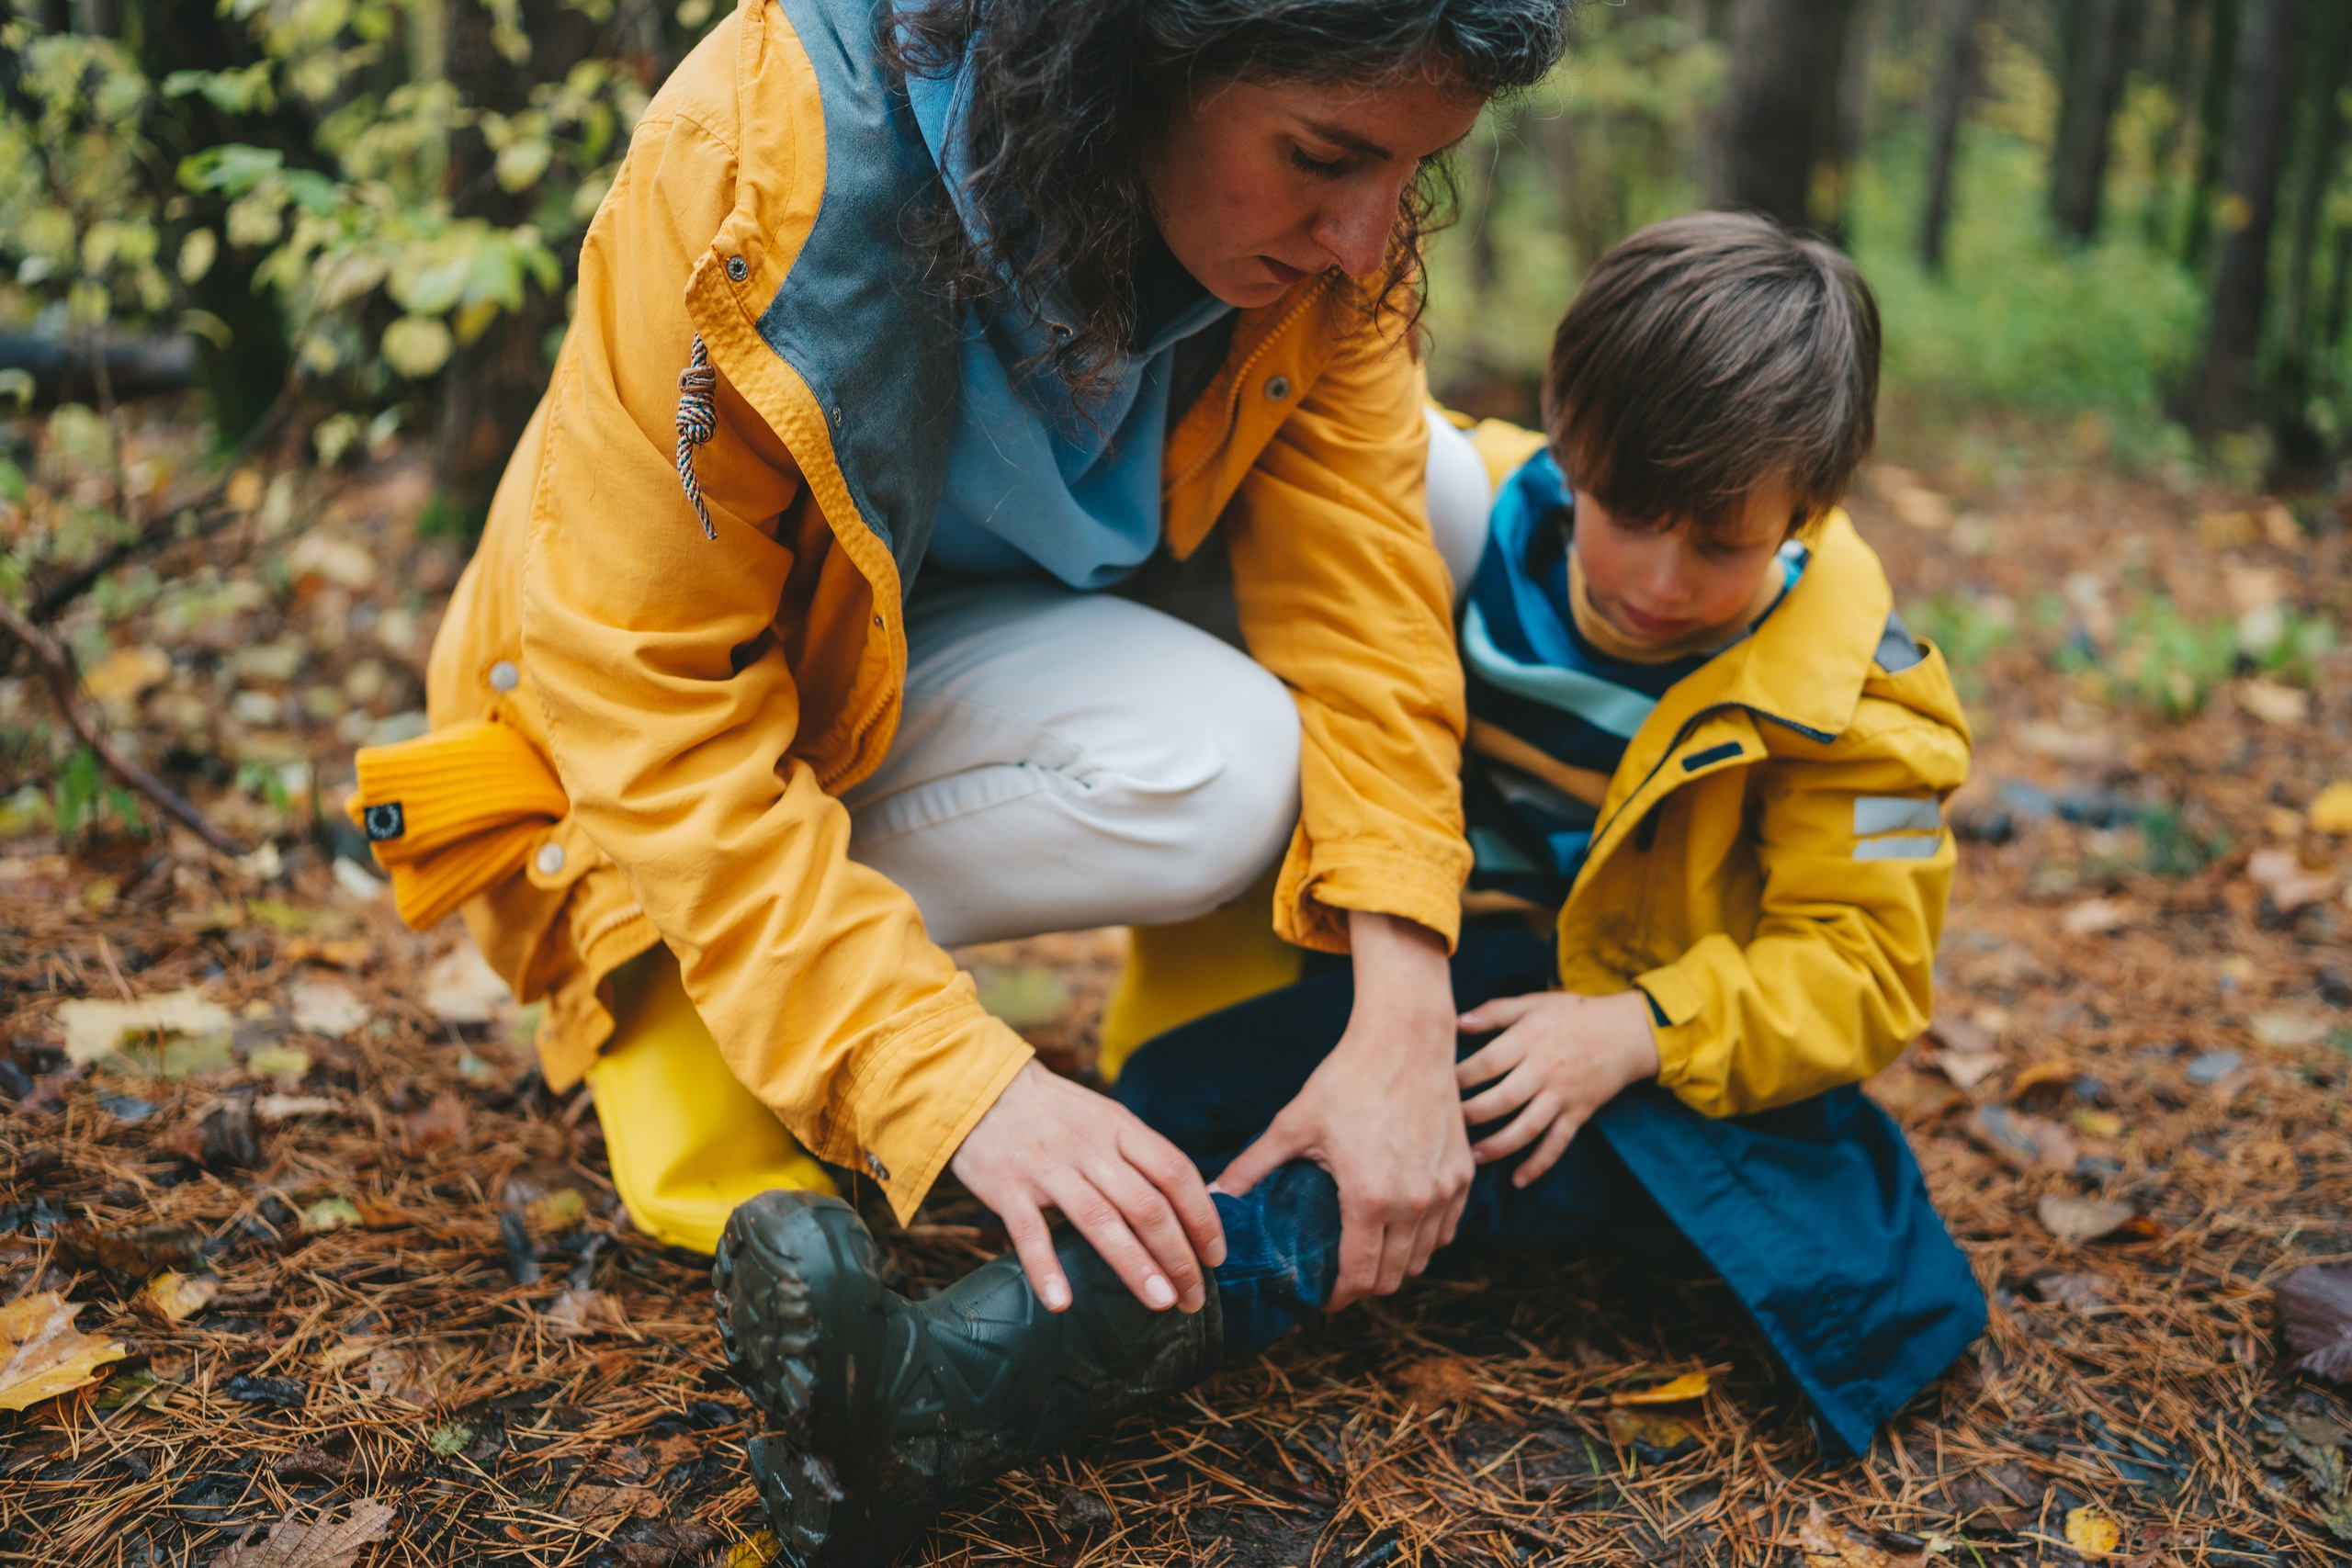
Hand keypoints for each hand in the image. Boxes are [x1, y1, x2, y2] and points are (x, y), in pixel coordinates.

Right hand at [949, 1060, 1226, 1314]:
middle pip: (1147, 1205)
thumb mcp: (1105, 1117)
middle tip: (1193, 1297)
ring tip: (1161, 1303)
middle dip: (1178, 1256)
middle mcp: (1090, 1147)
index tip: (1216, 1256)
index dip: (1202, 1217)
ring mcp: (1048, 1167)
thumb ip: (1141, 1154)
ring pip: (1100, 1221)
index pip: (1176, 1172)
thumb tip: (1191, 1201)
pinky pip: (1030, 1233)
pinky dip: (1046, 1269)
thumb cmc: (1053, 1111)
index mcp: (1120, 1127)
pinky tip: (1062, 1303)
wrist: (981, 1086)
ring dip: (1135, 1266)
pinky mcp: (1007, 1187)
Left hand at [1212, 911, 1470, 1311]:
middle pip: (1393, 1278)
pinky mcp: (1463, 1175)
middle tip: (1339, 1278)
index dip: (1338, 1299)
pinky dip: (1425, 1240)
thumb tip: (1215, 1194)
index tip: (1321, 1298)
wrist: (1405, 1039)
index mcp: (1369, 1199)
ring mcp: (1444, 1191)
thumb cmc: (1348, 1078)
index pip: (1359, 1278)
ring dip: (1396, 1266)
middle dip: (1364, 1287)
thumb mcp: (1294, 1124)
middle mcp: (1414, 1204)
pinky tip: (1400, 1226)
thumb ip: (1254, 1165)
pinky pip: (1447, 1230)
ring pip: (1423, 1259)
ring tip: (1367, 1253)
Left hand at [1454, 990, 1660, 1186]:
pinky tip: (1518, 1179)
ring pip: (1527, 1127)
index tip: (1436, 1086)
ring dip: (1499, 1145)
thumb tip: (1456, 1022)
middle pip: (1503, 1099)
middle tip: (1446, 1126)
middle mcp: (1544, 1070)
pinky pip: (1557, 1143)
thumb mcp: (1533, 1003)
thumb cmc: (1573, 1014)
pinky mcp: (1578, 1114)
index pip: (1487, 1063)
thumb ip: (1494, 1012)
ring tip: (1473, 1157)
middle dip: (1472, 1115)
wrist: (1626, 1032)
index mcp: (1529, 1040)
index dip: (1460, 1077)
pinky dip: (1538, 1164)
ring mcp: (1562, 1095)